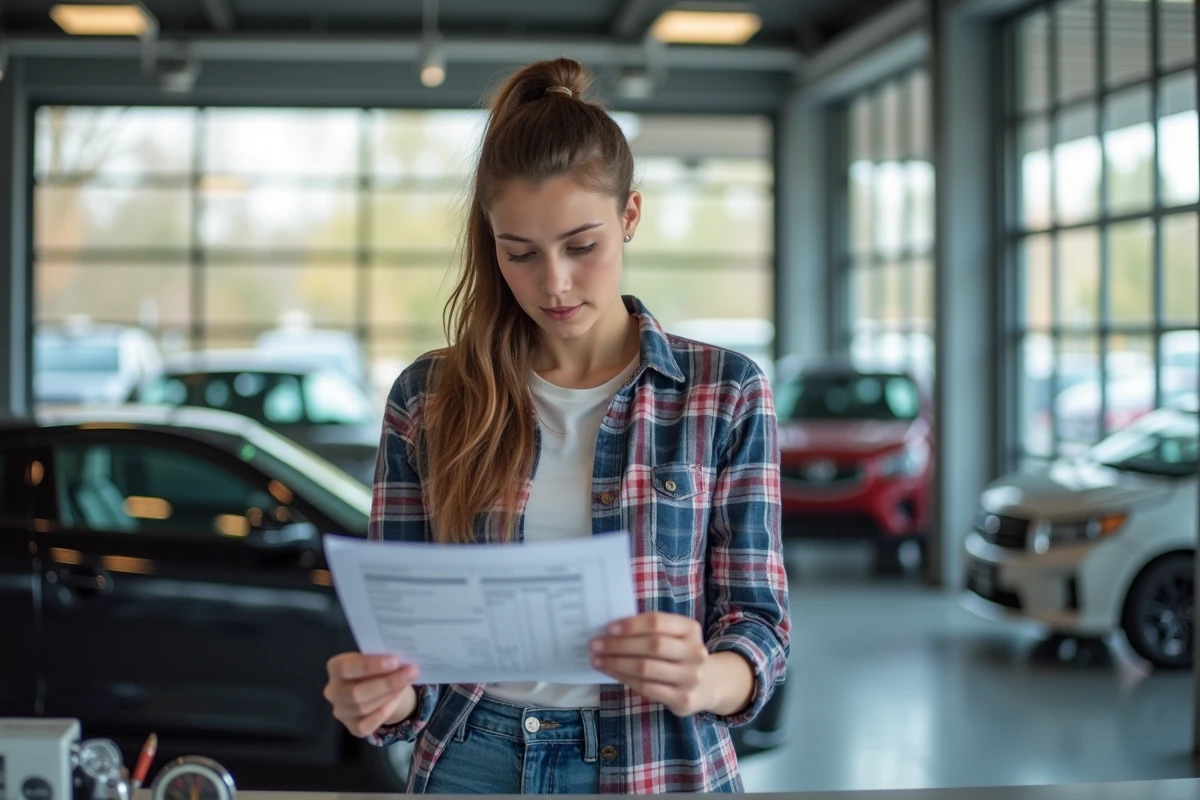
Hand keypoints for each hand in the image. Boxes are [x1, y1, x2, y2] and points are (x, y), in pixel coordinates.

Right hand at [324, 653, 419, 737]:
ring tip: (406, 683)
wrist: (380, 687)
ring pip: (362, 708)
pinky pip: (366, 725)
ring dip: (388, 695)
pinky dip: (382, 713)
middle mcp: (333, 691)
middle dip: (386, 683)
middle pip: (355, 692)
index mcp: (335, 667)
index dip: (370, 666)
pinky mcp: (351, 727)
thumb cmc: (378, 667)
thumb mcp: (378, 658)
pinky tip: (396, 700)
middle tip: (411, 672)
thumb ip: (383, 659)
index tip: (395, 661)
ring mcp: (340, 711)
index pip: (345, 668)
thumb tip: (401, 661)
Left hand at [590, 612, 711, 716]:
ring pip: (646, 668)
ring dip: (617, 663)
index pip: (657, 622)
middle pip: (652, 645)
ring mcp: (690, 677)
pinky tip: (611, 673)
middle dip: (619, 645)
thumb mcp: (674, 636)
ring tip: (598, 660)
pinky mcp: (683, 699)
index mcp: (690, 629)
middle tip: (596, 645)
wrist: (707, 685)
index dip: (631, 625)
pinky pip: (646, 688)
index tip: (609, 628)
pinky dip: (624, 679)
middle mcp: (695, 652)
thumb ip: (650, 631)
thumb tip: (611, 630)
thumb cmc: (679, 654)